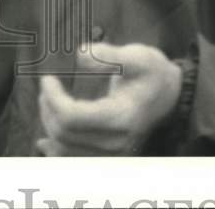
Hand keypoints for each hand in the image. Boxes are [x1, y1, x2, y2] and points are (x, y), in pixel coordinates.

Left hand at [36, 42, 181, 155]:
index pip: (72, 116)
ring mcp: (113, 152)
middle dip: (49, 108)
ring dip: (50, 124)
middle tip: (48, 86)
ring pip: (65, 147)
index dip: (53, 97)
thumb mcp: (137, 56)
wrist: (170, 95)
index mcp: (121, 116)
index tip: (48, 78)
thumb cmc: (153, 72)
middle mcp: (117, 141)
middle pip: (65, 133)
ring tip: (48, 101)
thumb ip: (109, 55)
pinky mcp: (108, 155)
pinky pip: (74, 159)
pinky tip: (44, 143)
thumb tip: (80, 54)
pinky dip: (56, 150)